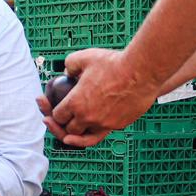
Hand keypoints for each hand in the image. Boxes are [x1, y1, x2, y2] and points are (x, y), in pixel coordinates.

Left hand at [39, 48, 161, 147]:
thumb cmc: (114, 63)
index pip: (57, 115)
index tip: (55, 109)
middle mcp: (87, 117)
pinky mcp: (118, 125)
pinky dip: (91, 136)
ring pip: (83, 137)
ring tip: (68, 135)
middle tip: (60, 120)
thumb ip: (70, 65)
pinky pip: (100, 135)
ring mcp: (103, 123)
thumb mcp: (84, 58)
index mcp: (76, 102)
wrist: (141, 71)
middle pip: (68, 129)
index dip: (53, 113)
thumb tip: (68, 72)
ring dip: (74, 135)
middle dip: (61, 125)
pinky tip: (88, 133)